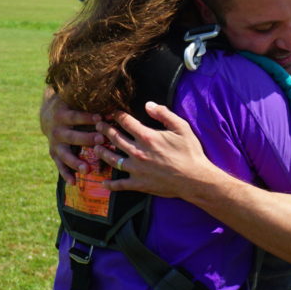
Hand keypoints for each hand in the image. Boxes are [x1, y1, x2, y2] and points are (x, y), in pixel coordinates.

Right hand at [41, 87, 103, 183]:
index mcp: (62, 114)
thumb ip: (87, 97)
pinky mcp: (54, 153)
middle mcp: (57, 130)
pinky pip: (60, 166)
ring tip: (87, 169)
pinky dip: (66, 174)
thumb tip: (109, 90)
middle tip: (101, 140)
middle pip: (72, 136)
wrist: (47, 115)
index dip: (86, 117)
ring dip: (76, 162)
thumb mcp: (74, 98)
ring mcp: (55, 144)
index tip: (99, 118)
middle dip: (86, 139)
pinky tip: (74, 182)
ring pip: (65, 154)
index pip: (75, 116)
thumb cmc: (70, 105)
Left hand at [92, 102, 217, 198]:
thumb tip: (148, 104)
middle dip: (104, 130)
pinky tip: (104, 183)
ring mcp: (136, 169)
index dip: (117, 116)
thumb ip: (164, 114)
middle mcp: (138, 152)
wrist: (194, 179)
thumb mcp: (181, 127)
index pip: (126, 122)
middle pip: (115, 138)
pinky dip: (111, 184)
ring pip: (113, 159)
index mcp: (147, 137)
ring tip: (96, 147)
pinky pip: (120, 184)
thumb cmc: (190, 153)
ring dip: (102, 152)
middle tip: (98, 125)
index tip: (113, 113)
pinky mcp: (139, 184)